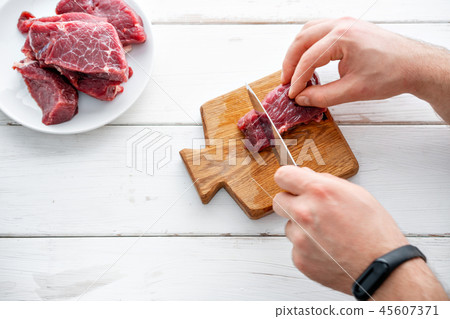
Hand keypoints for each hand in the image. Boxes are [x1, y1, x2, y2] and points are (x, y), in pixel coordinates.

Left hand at [273, 166, 446, 299]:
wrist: (382, 268)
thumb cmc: (375, 232)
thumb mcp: (357, 194)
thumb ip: (327, 182)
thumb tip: (307, 176)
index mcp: (319, 192)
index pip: (283, 175)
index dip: (288, 179)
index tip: (292, 183)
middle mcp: (304, 213)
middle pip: (278, 200)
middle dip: (291, 202)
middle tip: (309, 209)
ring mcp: (299, 238)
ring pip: (288, 225)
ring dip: (301, 227)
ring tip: (327, 234)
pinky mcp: (299, 258)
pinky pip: (295, 246)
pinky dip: (307, 247)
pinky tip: (327, 249)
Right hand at [281, 17, 449, 113]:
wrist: (414, 65)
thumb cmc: (391, 74)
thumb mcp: (354, 90)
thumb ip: (323, 96)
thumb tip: (302, 98)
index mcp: (343, 37)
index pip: (309, 58)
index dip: (297, 78)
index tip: (292, 93)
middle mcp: (342, 25)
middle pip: (303, 39)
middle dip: (291, 61)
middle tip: (286, 81)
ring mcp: (345, 23)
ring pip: (309, 31)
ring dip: (297, 51)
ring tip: (293, 71)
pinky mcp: (349, 28)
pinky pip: (320, 31)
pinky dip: (309, 45)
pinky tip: (308, 60)